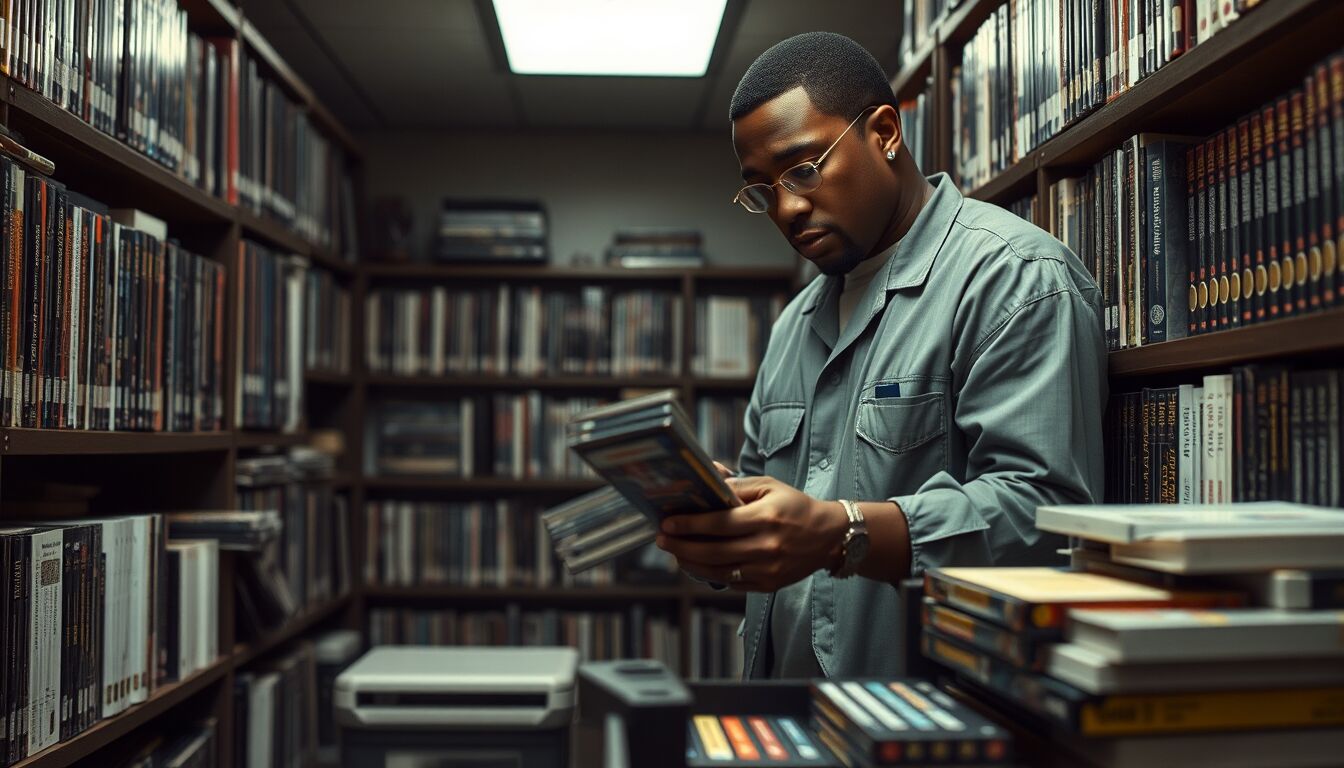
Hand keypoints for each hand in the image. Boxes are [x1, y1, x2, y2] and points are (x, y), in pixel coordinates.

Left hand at [654, 476, 848, 591]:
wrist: (828, 536)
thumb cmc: (796, 506)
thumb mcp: (769, 486)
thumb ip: (737, 485)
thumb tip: (707, 481)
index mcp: (766, 518)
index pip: (719, 524)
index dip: (689, 525)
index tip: (667, 523)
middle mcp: (766, 547)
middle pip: (713, 551)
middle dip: (681, 546)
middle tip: (661, 539)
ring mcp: (767, 570)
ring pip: (718, 571)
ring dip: (690, 563)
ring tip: (674, 552)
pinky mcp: (768, 585)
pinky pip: (731, 582)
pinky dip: (710, 574)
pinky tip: (696, 564)